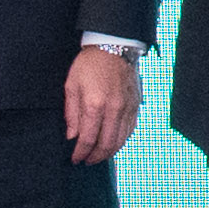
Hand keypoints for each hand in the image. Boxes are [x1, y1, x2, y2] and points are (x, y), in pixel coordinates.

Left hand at [62, 42, 139, 165]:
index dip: (80, 153)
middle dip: (95, 157)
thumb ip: (71, 114)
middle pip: (106, 144)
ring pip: (121, 140)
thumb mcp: (72, 86)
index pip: (87, 139)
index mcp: (94, 104)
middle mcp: (114, 109)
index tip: (75, 158)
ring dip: (109, 152)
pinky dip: (122, 141)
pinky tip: (113, 143)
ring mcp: (128, 108)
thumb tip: (72, 136)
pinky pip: (131, 130)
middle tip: (87, 161)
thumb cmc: (90, 64)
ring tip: (99, 156)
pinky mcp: (136, 105)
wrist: (113, 46)